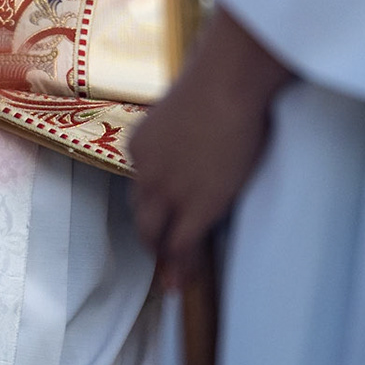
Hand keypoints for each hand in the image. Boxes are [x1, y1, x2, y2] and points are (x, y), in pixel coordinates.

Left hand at [130, 7, 293, 288]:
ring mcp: (167, 192)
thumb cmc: (218, 82)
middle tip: (160, 252)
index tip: (161, 215)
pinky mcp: (196, 208)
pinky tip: (184, 282)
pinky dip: (182, 267)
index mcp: (139, 145)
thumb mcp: (186, 107)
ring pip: (156, 235)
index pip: (142, 183)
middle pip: (141, 212)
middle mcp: (144, 171)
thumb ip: (185, 123)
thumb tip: (203, 119)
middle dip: (150, 234)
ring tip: (171, 277)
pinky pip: (183, 246)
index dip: (153, 201)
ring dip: (163, 257)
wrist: (225, 84)